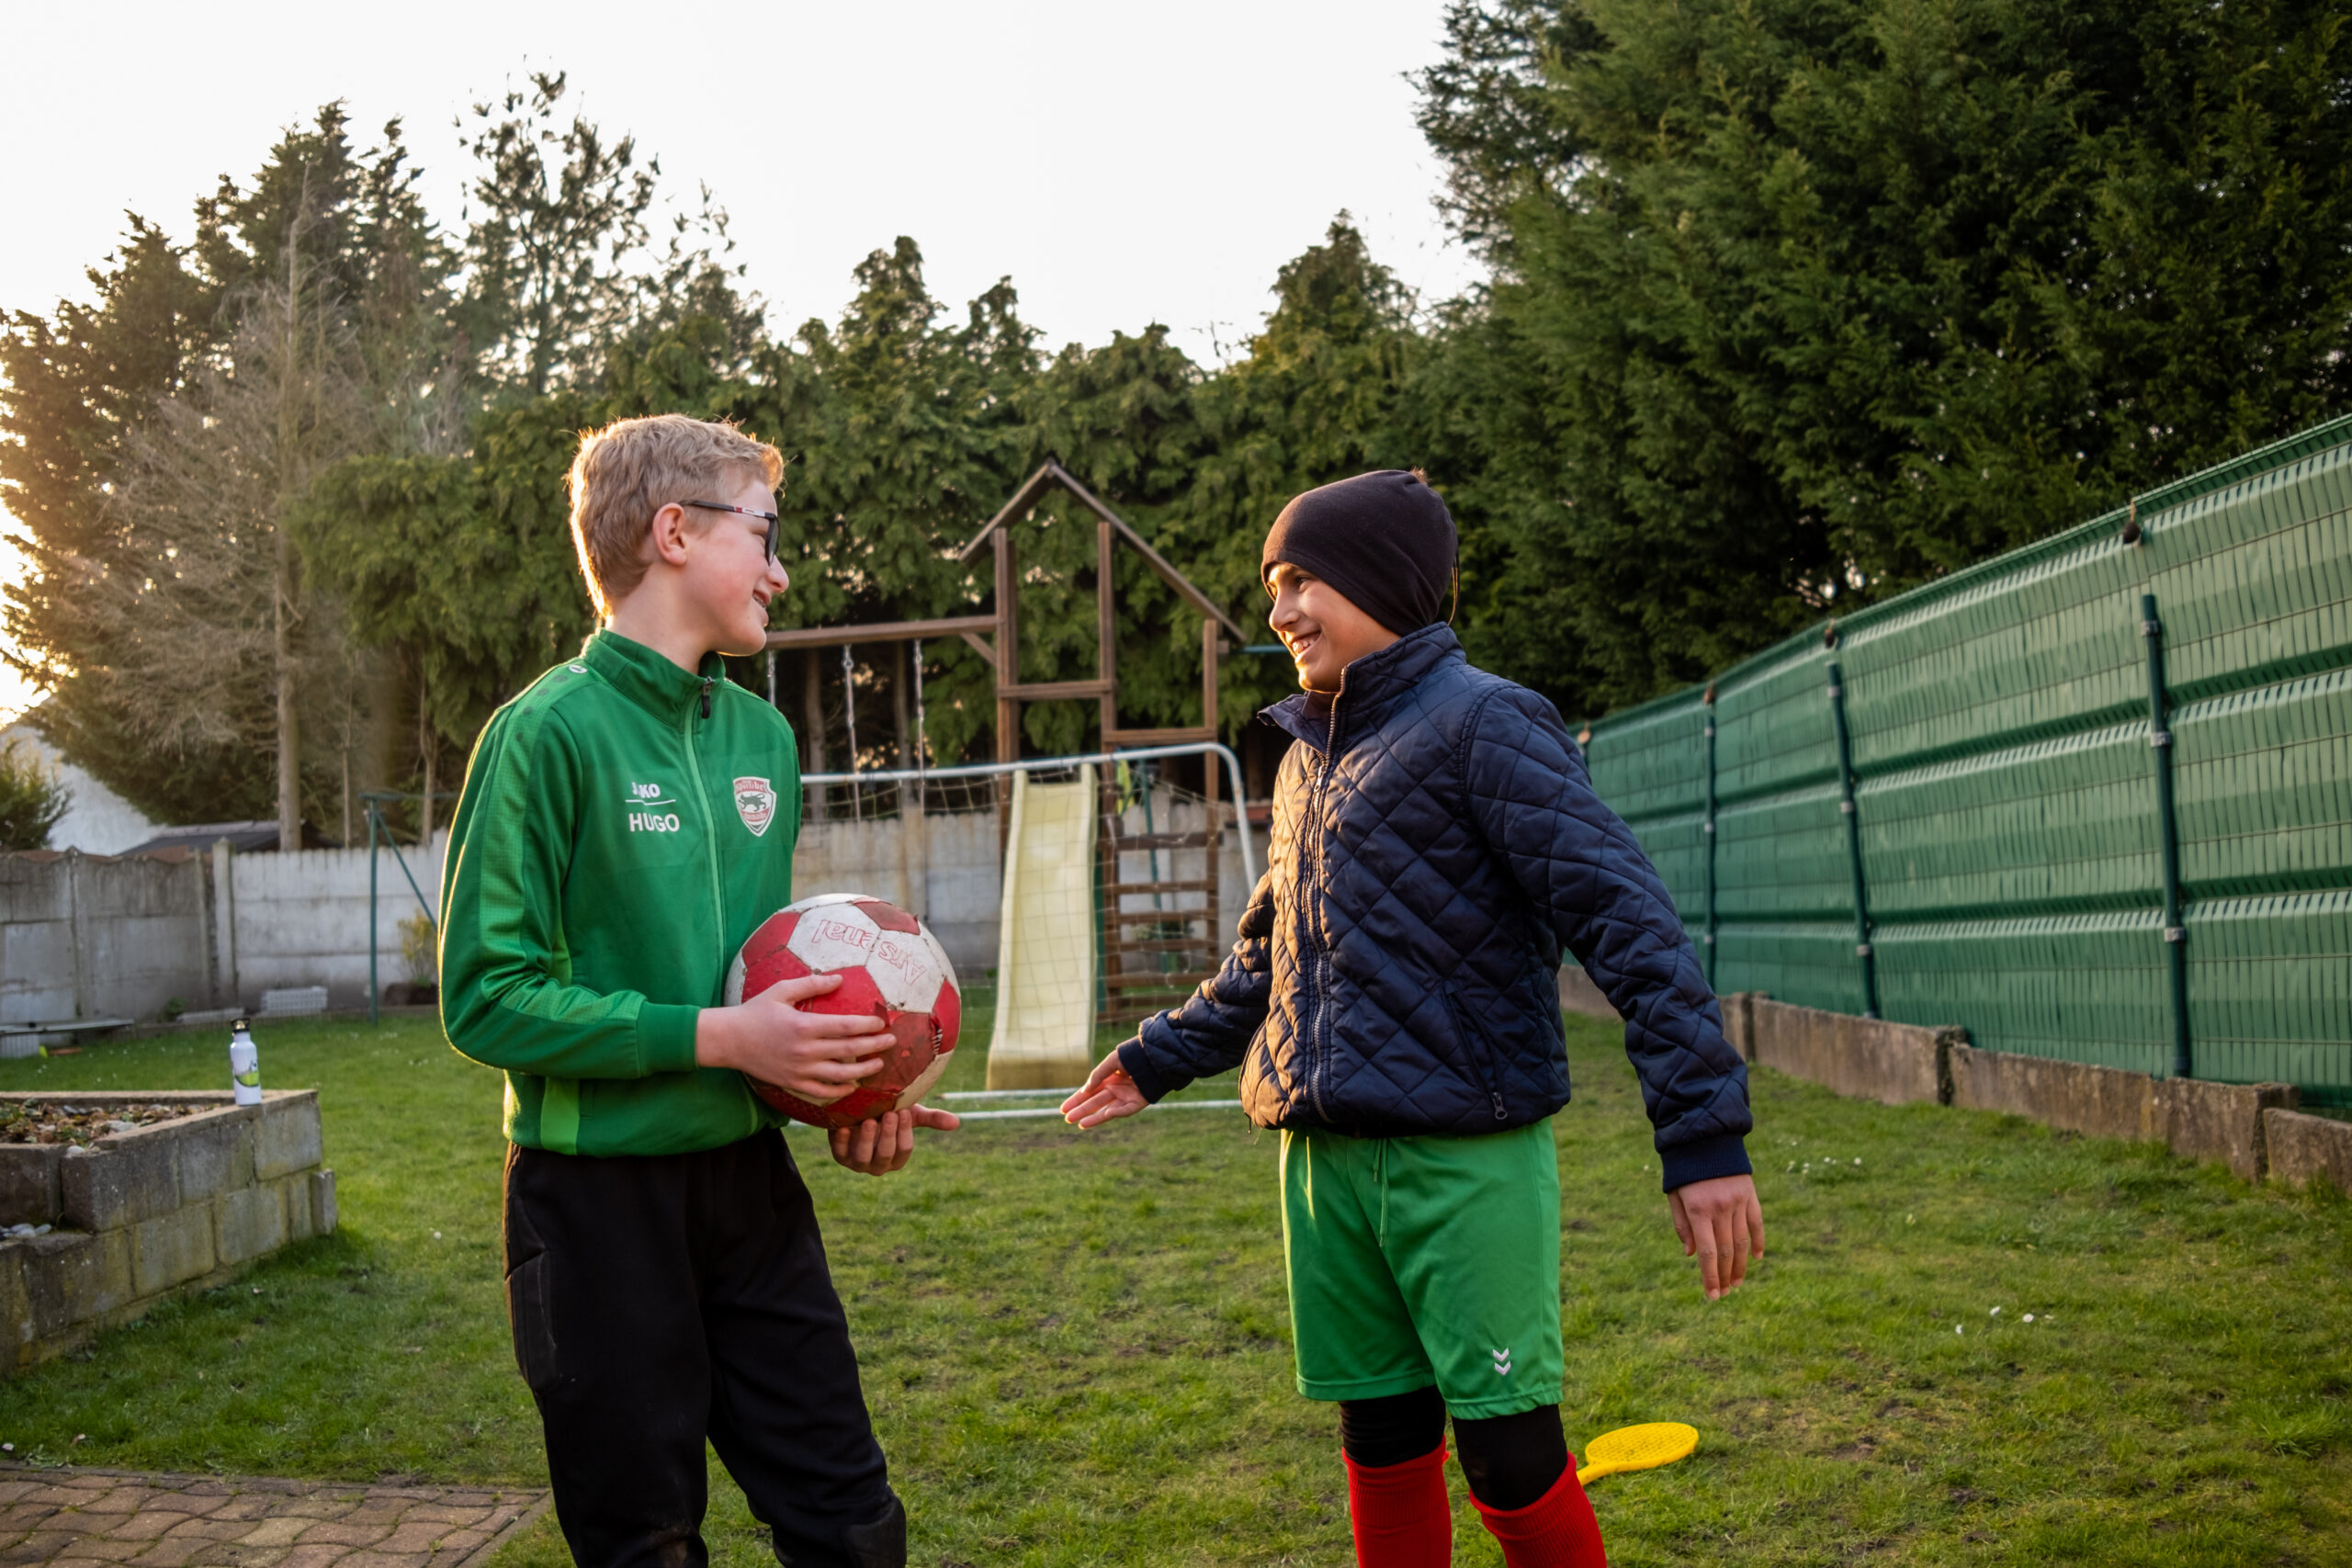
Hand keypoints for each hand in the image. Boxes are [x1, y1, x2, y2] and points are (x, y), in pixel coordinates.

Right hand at [695, 973, 892, 1102]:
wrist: (728, 1040)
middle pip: (849, 1051)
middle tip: (892, 1042)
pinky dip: (839, 1091)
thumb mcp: (782, 990)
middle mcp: (805, 1051)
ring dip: (863, 1071)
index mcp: (804, 1026)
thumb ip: (812, 984)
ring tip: (878, 1065)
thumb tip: (840, 978)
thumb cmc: (755, 1011)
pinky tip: (852, 1086)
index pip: (846, 1027)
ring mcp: (799, 1070)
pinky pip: (821, 1092)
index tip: (882, 1023)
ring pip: (840, 1075)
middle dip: (874, 1047)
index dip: (868, 1026)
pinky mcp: (792, 1083)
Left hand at [829, 1104, 959, 1175]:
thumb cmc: (888, 1112)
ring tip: (869, 1121)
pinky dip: (841, 1141)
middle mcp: (878, 1165)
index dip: (904, 1132)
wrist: (860, 1109)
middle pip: (885, 1155)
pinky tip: (845, 1127)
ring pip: (863, 1158)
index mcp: (897, 1158)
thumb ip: (931, 1119)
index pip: (904, 1149)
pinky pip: (839, 1152)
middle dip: (887, 1135)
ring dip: (866, 1140)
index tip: (903, 1111)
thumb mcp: (910, 1114)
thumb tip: (957, 1123)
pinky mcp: (839, 1156)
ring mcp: (857, 1162)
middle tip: (889, 1114)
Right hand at [1061, 1049, 1148, 1127]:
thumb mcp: (1112, 1062)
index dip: (1076, 1100)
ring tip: (1079, 1123)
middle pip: (1095, 1103)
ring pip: (1106, 1110)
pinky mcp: (1137, 1103)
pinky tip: (1106, 1114)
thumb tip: (1085, 1089)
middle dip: (1081, 1110)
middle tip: (1067, 1118)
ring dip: (1093, 1117)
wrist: (1154, 1057)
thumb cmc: (1133, 1056)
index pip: (1089, 1093)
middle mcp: (1116, 1090)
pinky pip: (1125, 1110)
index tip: (1064, 1108)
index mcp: (1109, 1079)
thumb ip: (1098, 1075)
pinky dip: (1116, 1112)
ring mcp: (1126, 1098)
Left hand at [1667, 1172, 1765, 1299]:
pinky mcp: (1750, 1195)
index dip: (1710, 1276)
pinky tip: (1756, 1259)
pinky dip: (1758, 1242)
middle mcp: (1721, 1208)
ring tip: (1735, 1283)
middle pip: (1726, 1252)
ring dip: (1740, 1266)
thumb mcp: (1674, 1195)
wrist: (1705, 1137)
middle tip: (1722, 1294)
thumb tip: (1691, 1254)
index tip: (1711, 1296)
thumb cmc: (1684, 1170)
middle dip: (1724, 1276)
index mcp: (1698, 1209)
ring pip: (1742, 1242)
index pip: (1708, 1253)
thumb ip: (1682, 1225)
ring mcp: (1738, 1202)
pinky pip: (1756, 1224)